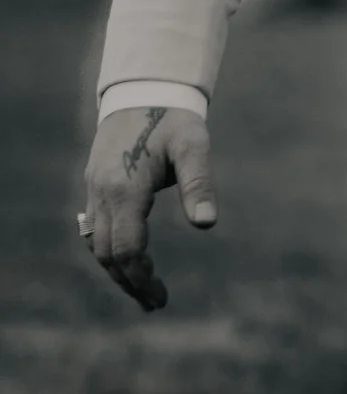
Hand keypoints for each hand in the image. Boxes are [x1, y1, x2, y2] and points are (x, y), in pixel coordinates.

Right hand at [80, 104, 217, 311]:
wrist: (143, 90)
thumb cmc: (173, 119)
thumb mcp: (194, 146)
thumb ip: (200, 184)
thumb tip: (207, 224)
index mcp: (125, 188)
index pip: (126, 248)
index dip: (142, 277)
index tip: (161, 297)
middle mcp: (102, 192)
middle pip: (106, 253)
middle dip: (128, 282)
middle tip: (154, 303)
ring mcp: (94, 188)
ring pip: (95, 243)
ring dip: (116, 270)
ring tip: (142, 290)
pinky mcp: (94, 184)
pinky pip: (93, 228)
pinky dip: (108, 250)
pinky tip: (127, 261)